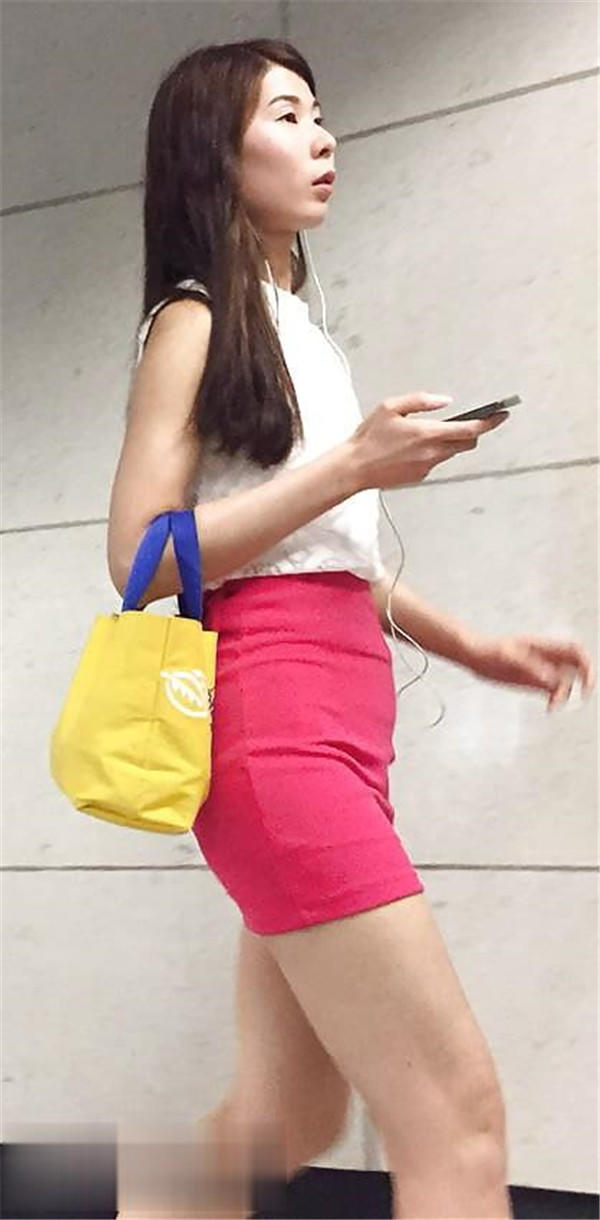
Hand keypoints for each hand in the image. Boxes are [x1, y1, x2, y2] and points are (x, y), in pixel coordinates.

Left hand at [466, 633, 595, 710]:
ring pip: (565, 681)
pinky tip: (549, 708)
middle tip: (582, 697)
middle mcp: (546, 657)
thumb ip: (530, 668)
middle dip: (582, 681)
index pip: (575, 651)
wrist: (473, 656)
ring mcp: (541, 669)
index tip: (586, 684)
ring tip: (553, 705)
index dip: (586, 665)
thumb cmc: (488, 652)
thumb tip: (552, 680)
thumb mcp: (508, 658)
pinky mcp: (533, 681)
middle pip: (576, 666)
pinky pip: (552, 690)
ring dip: (566, 694)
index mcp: (544, 647)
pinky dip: (556, 699)